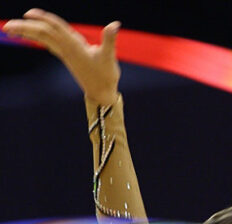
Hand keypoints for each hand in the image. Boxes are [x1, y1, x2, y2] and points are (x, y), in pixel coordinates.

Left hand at [3, 8, 120, 104]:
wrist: (102, 94)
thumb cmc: (106, 76)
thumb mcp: (110, 57)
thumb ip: (110, 39)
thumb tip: (115, 24)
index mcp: (75, 47)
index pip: (55, 29)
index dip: (43, 19)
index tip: (28, 14)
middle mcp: (67, 49)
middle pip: (43, 35)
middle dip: (25, 29)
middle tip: (6, 26)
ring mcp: (65, 54)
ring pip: (43, 39)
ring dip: (26, 33)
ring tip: (11, 30)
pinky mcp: (67, 57)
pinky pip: (49, 44)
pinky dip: (38, 37)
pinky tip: (31, 35)